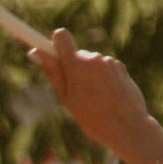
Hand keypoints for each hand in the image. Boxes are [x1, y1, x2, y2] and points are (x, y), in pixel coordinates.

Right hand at [37, 28, 162, 163]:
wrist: (126, 126)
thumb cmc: (92, 117)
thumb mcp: (67, 97)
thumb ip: (53, 72)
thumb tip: (36, 52)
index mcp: (76, 64)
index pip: (61, 37)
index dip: (55, 44)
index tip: (51, 53)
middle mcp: (93, 58)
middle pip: (76, 54)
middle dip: (73, 67)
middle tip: (76, 91)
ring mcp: (108, 62)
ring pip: (92, 62)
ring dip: (89, 75)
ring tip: (95, 98)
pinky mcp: (120, 67)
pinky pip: (105, 68)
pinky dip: (103, 78)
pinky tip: (107, 96)